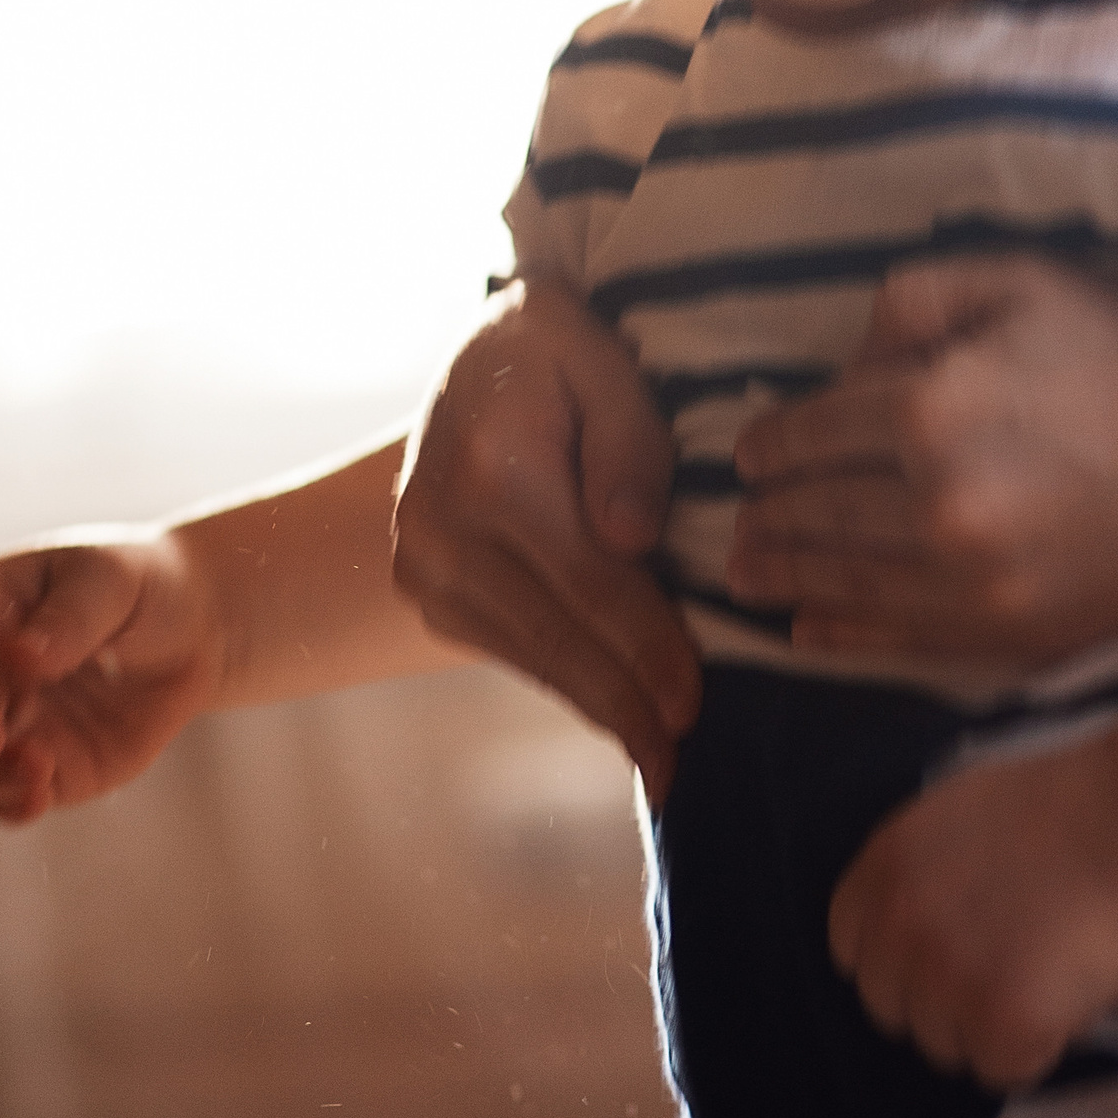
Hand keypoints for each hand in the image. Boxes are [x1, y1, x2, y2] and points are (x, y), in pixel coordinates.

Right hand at [0, 534, 221, 822]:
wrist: (191, 634)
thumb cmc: (141, 589)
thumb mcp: (114, 582)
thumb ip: (70, 618)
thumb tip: (20, 656)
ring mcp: (15, 721)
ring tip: (36, 771)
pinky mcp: (45, 767)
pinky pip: (11, 797)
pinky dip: (13, 805)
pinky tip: (37, 800)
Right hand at [394, 282, 701, 798]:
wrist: (469, 359)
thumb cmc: (552, 350)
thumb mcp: (596, 354)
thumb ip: (627, 436)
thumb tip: (634, 538)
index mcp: (489, 468)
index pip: (586, 580)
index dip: (645, 646)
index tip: (694, 702)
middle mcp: (440, 529)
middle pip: (555, 637)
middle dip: (625, 703)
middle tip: (681, 768)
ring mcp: (423, 568)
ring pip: (531, 656)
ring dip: (598, 706)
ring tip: (660, 757)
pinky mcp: (428, 593)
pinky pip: (510, 648)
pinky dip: (566, 679)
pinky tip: (615, 708)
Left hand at [730, 258, 1117, 667]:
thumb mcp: (1024, 281)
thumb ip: (916, 302)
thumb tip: (852, 359)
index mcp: (932, 406)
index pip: (814, 431)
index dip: (770, 444)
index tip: (748, 452)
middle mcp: (937, 505)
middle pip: (817, 514)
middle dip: (766, 515)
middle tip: (732, 519)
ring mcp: (974, 585)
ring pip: (847, 582)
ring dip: (786, 577)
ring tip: (744, 574)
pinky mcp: (1013, 638)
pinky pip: (902, 641)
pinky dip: (846, 637)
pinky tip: (809, 632)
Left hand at [829, 738, 1117, 1087]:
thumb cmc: (1062, 807)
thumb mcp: (955, 819)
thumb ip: (920, 876)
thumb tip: (917, 927)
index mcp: (883, 869)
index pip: (852, 950)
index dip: (900, 962)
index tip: (943, 958)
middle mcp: (898, 925)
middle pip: (893, 1009)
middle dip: (942, 1001)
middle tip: (1003, 974)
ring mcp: (945, 977)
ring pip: (947, 1046)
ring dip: (989, 1029)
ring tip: (1043, 979)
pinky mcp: (1000, 1019)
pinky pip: (1003, 1069)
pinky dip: (1036, 1047)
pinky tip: (1066, 998)